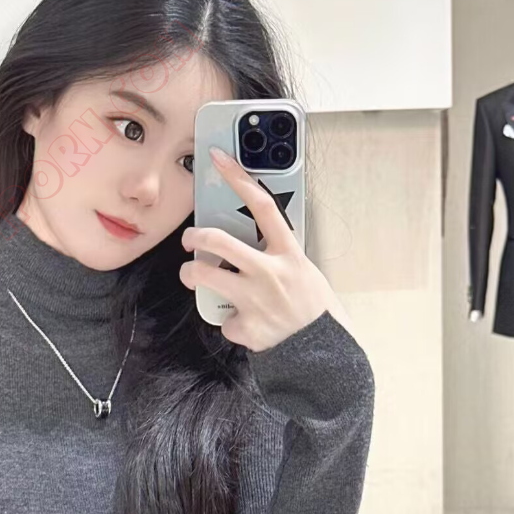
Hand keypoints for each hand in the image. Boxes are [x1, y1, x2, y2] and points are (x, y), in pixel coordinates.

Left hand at [179, 146, 351, 352]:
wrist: (324, 353)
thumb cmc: (315, 310)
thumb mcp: (305, 272)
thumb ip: (279, 256)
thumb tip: (252, 240)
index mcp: (289, 255)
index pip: (263, 206)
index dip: (239, 178)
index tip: (219, 160)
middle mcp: (270, 273)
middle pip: (219, 241)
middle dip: (195, 236)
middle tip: (189, 240)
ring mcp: (254, 300)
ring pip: (203, 276)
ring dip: (191, 274)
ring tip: (193, 277)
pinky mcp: (245, 327)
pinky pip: (223, 319)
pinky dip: (229, 322)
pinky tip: (243, 324)